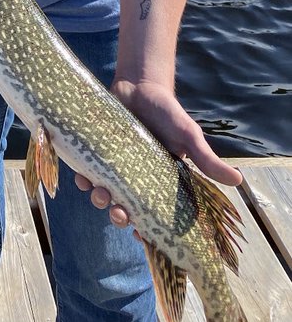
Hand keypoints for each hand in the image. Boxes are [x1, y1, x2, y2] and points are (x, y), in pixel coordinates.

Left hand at [74, 80, 243, 227]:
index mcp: (160, 182)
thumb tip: (239, 180)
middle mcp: (136, 179)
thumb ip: (206, 158)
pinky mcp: (97, 153)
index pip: (154, 214)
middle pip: (126, 209)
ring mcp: (114, 167)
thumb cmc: (167, 112)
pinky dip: (83, 179)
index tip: (143, 237)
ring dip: (100, 200)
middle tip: (119, 213)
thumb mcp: (187, 134)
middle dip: (120, 216)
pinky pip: (87, 173)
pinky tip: (82, 179)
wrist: (138, 84)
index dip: (148, 231)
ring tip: (100, 194)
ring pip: (104, 195)